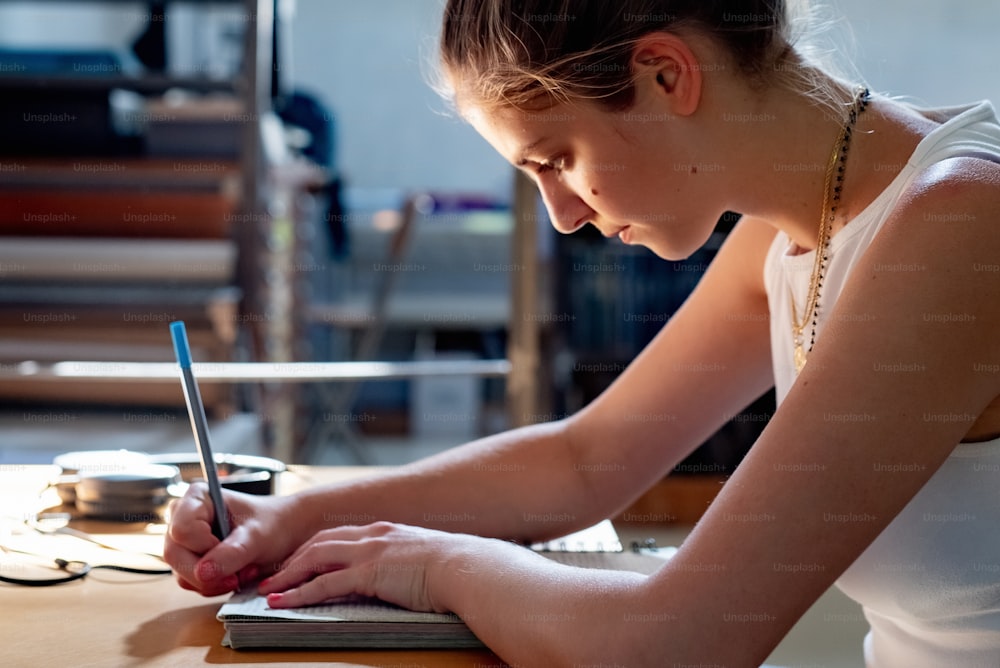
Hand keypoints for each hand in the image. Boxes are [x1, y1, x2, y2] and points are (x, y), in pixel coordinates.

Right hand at [163, 482, 303, 595]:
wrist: (285, 534)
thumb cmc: (274, 524)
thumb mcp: (258, 536)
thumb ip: (233, 552)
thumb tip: (203, 572)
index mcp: (198, 497)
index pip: (183, 529)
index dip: (204, 546)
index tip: (233, 548)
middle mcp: (183, 517)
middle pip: (175, 554)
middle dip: (210, 571)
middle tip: (240, 572)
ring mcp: (184, 541)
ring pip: (181, 573)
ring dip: (215, 581)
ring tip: (244, 570)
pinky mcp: (190, 561)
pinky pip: (190, 583)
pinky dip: (214, 585)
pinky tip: (236, 575)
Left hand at [258, 521, 483, 613]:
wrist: (466, 567)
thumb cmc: (454, 568)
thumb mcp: (422, 558)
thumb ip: (404, 562)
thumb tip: (402, 576)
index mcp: (385, 531)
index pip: (338, 535)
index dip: (313, 549)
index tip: (296, 562)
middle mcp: (373, 535)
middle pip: (319, 542)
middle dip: (292, 559)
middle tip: (273, 575)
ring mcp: (369, 552)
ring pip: (314, 558)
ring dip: (288, 575)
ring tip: (269, 590)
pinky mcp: (368, 572)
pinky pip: (324, 582)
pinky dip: (300, 593)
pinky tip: (285, 602)